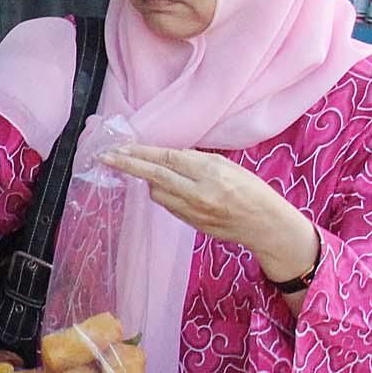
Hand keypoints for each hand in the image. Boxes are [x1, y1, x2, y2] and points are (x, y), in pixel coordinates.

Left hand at [101, 144, 319, 285]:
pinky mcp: (190, 223)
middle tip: (106, 157)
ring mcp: (193, 211)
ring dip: (148, 180)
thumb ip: (196, 161)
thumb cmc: (251, 190)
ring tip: (147, 170)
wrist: (265, 225)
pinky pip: (167, 205)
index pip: (167, 159)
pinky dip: (162, 193)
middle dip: (128, 165)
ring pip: (156, 193)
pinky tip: (164, 187)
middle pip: (154, 176)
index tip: (120, 147)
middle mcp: (199, 192)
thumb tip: (167, 156)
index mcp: (211, 172)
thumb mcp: (228, 165)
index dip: (141, 152)